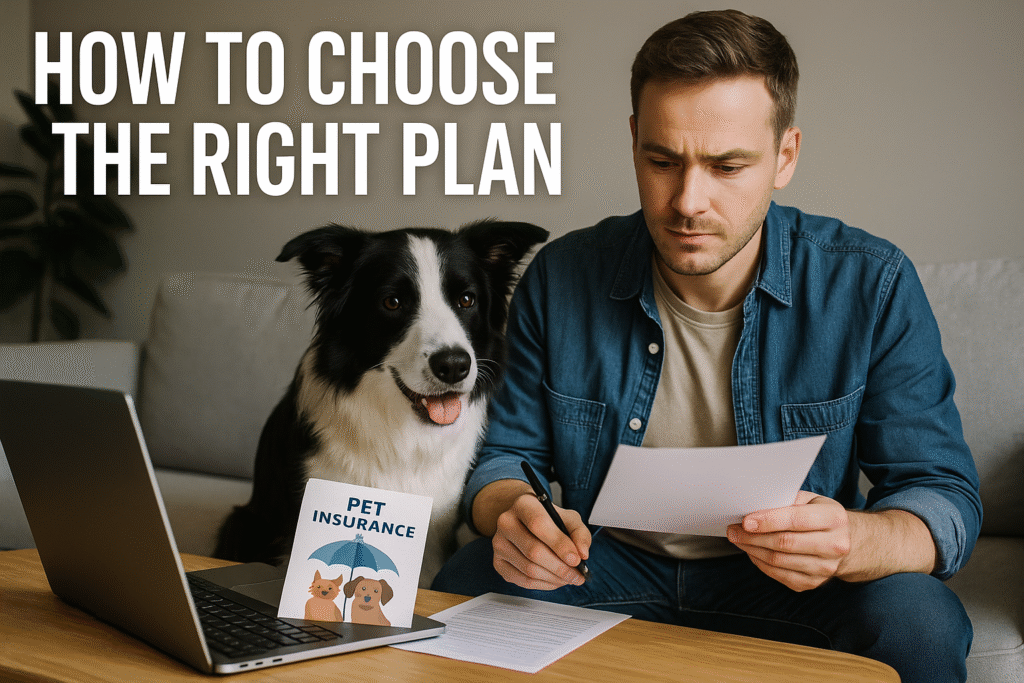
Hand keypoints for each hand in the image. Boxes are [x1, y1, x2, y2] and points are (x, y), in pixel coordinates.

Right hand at [491, 492, 590, 589]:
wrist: (525, 521)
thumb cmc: (549, 519)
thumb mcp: (568, 518)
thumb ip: (579, 533)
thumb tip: (582, 554)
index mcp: (523, 504)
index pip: (538, 524)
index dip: (559, 544)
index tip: (576, 559)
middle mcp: (506, 522)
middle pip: (533, 551)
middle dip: (560, 568)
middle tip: (577, 575)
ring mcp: (499, 544)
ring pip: (529, 570)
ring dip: (554, 578)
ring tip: (568, 578)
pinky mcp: (498, 563)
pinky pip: (523, 581)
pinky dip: (544, 585)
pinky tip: (555, 580)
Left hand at [727, 490, 850, 591]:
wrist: (844, 542)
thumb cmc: (820, 515)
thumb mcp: (811, 500)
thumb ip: (786, 500)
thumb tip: (754, 504)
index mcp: (834, 519)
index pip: (796, 520)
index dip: (768, 521)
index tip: (746, 521)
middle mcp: (834, 545)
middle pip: (784, 543)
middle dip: (753, 537)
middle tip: (733, 530)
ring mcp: (825, 568)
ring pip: (779, 561)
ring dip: (752, 550)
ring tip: (738, 539)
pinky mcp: (813, 583)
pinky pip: (779, 575)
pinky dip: (760, 563)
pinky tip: (752, 551)